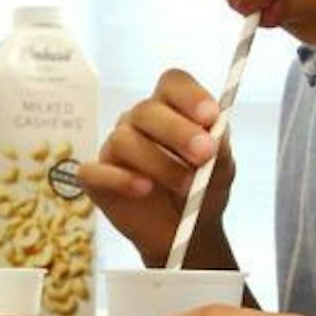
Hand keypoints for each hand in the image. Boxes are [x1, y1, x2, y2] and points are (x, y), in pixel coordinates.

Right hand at [77, 69, 235, 267]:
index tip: (211, 117)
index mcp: (172, 108)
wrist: (188, 232)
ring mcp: (114, 148)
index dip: (190, 96)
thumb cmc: (203, 191)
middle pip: (147, 110)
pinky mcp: (95, 177)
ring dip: (159, 163)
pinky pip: (93, 170)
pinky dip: (120, 179)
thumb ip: (220, 149)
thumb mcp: (222, 170)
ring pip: (124, 140)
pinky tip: (144, 189)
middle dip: (178, 131)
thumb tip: (213, 136)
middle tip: (204, 154)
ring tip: (187, 187)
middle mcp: (139, 122)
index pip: (172, 83)